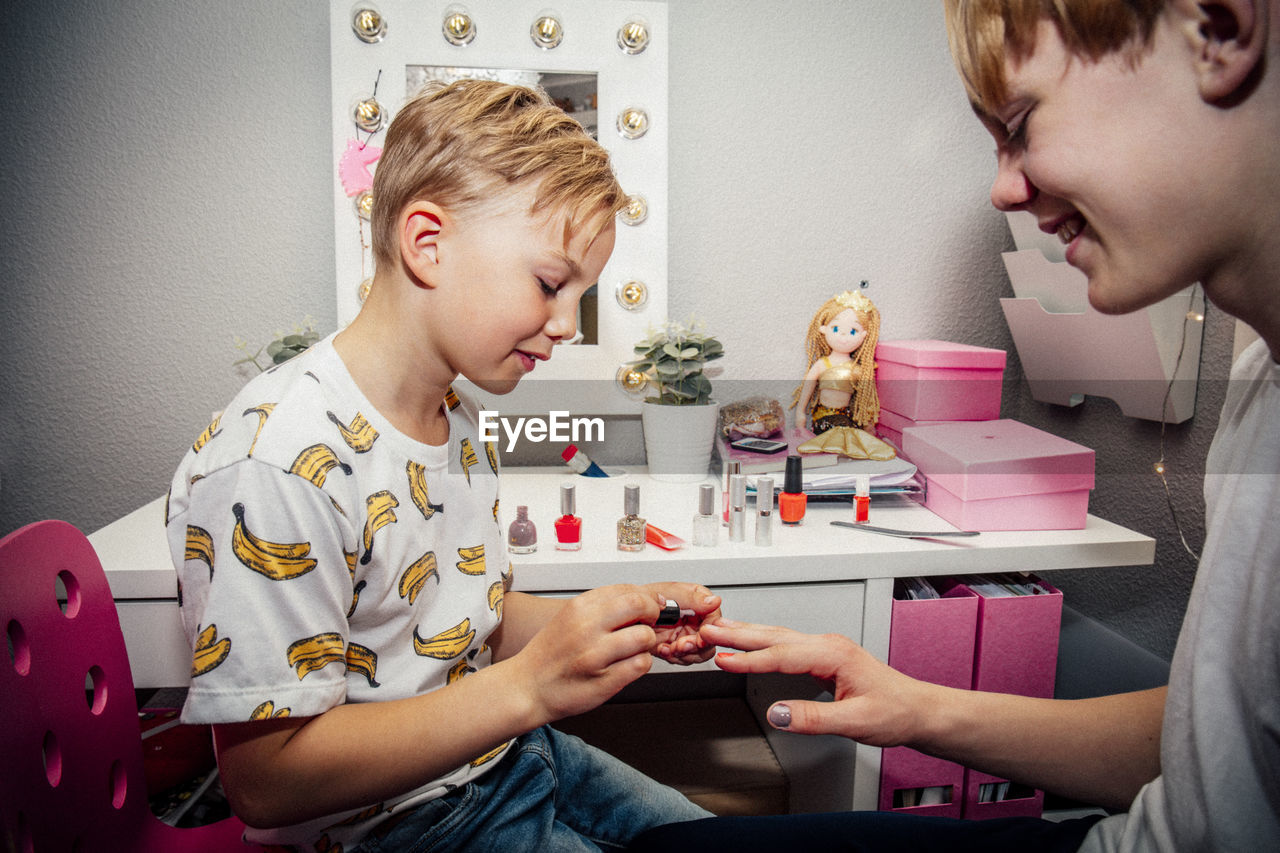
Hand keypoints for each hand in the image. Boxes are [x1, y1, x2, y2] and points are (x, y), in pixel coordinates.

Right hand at [513, 585, 664, 721]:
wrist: (527, 688)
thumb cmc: (550, 655)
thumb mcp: (569, 618)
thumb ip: (601, 608)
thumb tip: (641, 600)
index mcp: (579, 608)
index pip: (627, 589)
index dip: (645, 598)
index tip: (650, 605)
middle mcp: (586, 628)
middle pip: (640, 605)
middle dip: (653, 613)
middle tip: (649, 623)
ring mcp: (595, 656)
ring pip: (645, 637)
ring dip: (646, 643)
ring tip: (634, 648)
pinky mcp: (605, 681)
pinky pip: (641, 664)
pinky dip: (640, 664)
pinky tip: (626, 665)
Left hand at [643, 583, 720, 663]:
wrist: (623, 618)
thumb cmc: (640, 599)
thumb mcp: (666, 594)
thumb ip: (691, 598)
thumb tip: (714, 600)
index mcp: (696, 601)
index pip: (714, 617)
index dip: (710, 629)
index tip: (701, 636)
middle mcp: (693, 618)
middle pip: (709, 638)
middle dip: (696, 645)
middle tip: (682, 644)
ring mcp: (685, 634)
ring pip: (699, 652)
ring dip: (685, 653)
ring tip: (670, 647)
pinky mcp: (675, 647)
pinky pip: (683, 658)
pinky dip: (674, 656)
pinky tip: (663, 649)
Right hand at [702, 619, 933, 746]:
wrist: (917, 710)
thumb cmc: (894, 713)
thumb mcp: (855, 722)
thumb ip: (813, 719)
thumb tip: (777, 714)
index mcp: (833, 655)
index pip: (781, 655)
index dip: (749, 659)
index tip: (722, 659)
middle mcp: (827, 645)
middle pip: (774, 636)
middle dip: (738, 633)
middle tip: (707, 630)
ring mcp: (825, 648)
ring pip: (778, 636)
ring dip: (746, 633)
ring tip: (718, 630)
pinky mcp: (823, 656)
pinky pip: (785, 644)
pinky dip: (761, 642)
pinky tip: (749, 642)